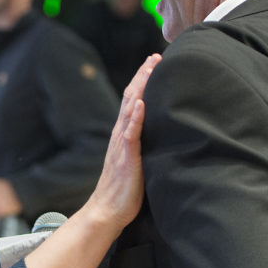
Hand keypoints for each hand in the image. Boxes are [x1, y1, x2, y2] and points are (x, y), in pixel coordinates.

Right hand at [84, 53, 159, 232]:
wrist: (107, 210)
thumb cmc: (125, 190)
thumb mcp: (138, 161)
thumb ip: (144, 145)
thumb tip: (160, 134)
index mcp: (124, 135)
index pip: (133, 100)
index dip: (143, 81)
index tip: (154, 63)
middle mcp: (121, 134)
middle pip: (131, 97)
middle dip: (143, 76)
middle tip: (155, 56)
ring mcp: (122, 144)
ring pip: (130, 109)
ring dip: (140, 88)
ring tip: (149, 69)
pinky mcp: (127, 158)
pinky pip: (130, 134)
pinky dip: (135, 117)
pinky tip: (141, 103)